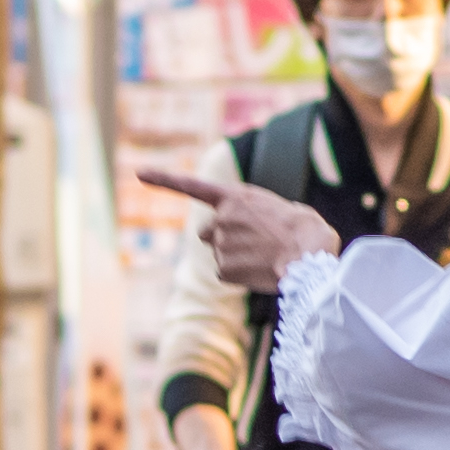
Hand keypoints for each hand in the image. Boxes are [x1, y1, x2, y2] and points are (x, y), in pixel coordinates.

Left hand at [138, 163, 340, 293]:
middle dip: (222, 238)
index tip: (139, 173)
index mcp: (236, 197)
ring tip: (265, 258)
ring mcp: (219, 245)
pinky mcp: (222, 270)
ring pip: (219, 254)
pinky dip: (240, 276)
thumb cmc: (308, 232)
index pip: (191, 186)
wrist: (310, 260)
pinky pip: (226, 274)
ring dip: (236, 256)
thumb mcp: (284, 208)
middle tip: (254, 243)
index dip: (163, 179)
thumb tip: (254, 230)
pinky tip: (261, 273)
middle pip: (207, 232)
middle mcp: (220, 219)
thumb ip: (258, 213)